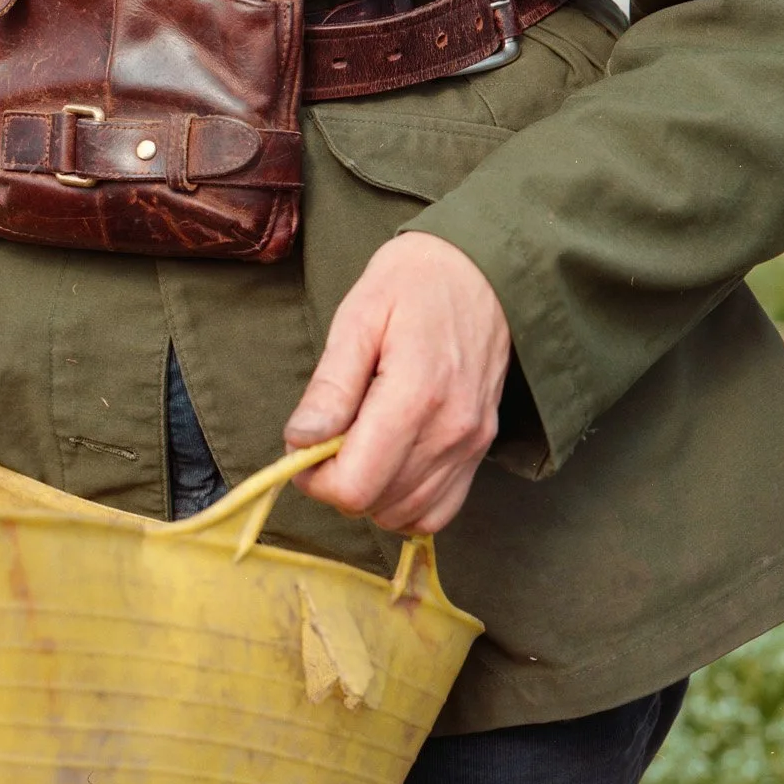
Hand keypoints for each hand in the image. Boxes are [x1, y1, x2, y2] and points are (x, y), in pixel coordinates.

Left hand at [284, 229, 510, 534]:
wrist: (483, 269)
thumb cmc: (412, 283)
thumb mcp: (359, 317)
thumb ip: (331, 386)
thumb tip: (300, 441)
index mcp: (415, 396)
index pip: (355, 485)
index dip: (314, 478)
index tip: (304, 442)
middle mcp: (451, 432)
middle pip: (376, 504)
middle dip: (337, 482)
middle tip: (328, 435)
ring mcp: (471, 445)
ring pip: (406, 514)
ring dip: (370, 493)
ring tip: (359, 441)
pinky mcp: (481, 449)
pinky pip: (440, 510)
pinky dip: (406, 501)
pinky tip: (389, 463)